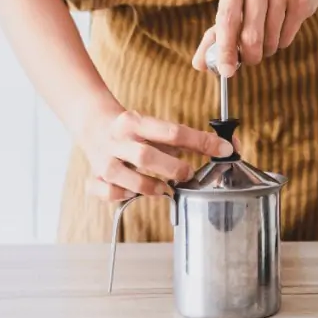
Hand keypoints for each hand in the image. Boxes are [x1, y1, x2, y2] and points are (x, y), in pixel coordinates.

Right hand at [81, 110, 234, 200]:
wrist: (94, 124)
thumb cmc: (134, 130)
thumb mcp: (155, 127)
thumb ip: (184, 139)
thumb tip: (221, 148)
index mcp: (136, 122)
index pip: (173, 131)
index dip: (201, 142)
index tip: (224, 149)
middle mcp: (118, 139)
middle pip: (145, 156)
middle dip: (172, 168)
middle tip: (187, 173)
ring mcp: (103, 159)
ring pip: (123, 177)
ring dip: (148, 186)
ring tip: (163, 188)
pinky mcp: (95, 175)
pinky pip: (107, 191)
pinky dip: (122, 195)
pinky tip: (132, 191)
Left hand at [192, 0, 317, 76]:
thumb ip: (218, 28)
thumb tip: (200, 64)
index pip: (226, 19)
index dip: (224, 49)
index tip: (225, 71)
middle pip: (250, 35)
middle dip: (250, 56)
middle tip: (251, 59)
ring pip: (270, 39)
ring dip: (268, 48)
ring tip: (268, 34)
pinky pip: (287, 36)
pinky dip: (282, 41)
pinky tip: (284, 25)